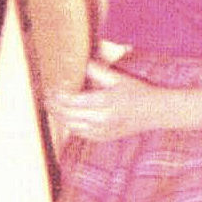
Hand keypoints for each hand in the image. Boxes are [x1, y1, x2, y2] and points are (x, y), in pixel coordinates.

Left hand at [49, 60, 163, 143]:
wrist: (155, 112)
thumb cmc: (138, 92)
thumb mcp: (120, 78)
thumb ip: (98, 71)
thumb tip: (80, 63)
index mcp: (105, 101)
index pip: (73, 101)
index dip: (58, 96)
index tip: (50, 89)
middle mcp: (102, 119)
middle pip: (68, 115)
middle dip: (54, 106)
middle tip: (46, 97)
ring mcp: (102, 131)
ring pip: (71, 126)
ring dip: (59, 117)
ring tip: (52, 107)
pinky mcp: (103, 138)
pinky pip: (80, 133)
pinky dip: (69, 126)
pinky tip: (65, 118)